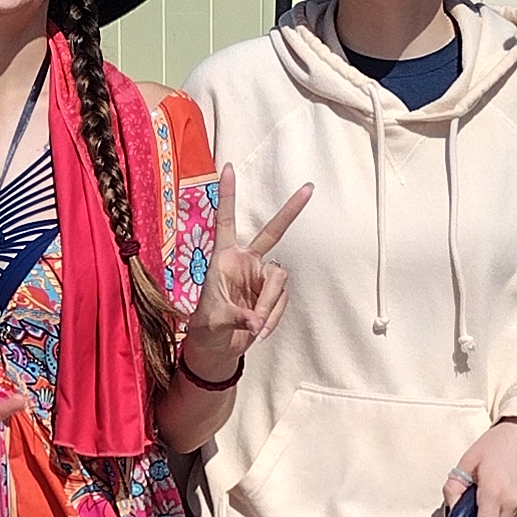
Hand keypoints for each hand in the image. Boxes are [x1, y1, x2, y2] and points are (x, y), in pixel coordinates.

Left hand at [179, 164, 310, 380]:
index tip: (227, 167)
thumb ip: (236, 317)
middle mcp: (246, 262)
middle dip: (291, 211)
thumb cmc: (207, 328)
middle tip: (310, 188)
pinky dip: (272, 318)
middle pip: (273, 232)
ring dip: (269, 306)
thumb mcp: (214, 321)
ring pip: (278, 281)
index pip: (227, 221)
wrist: (218, 349)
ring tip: (254, 328)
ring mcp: (261, 278)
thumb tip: (255, 321)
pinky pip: (281, 301)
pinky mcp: (273, 295)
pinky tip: (259, 331)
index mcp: (224, 258)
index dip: (229, 195)